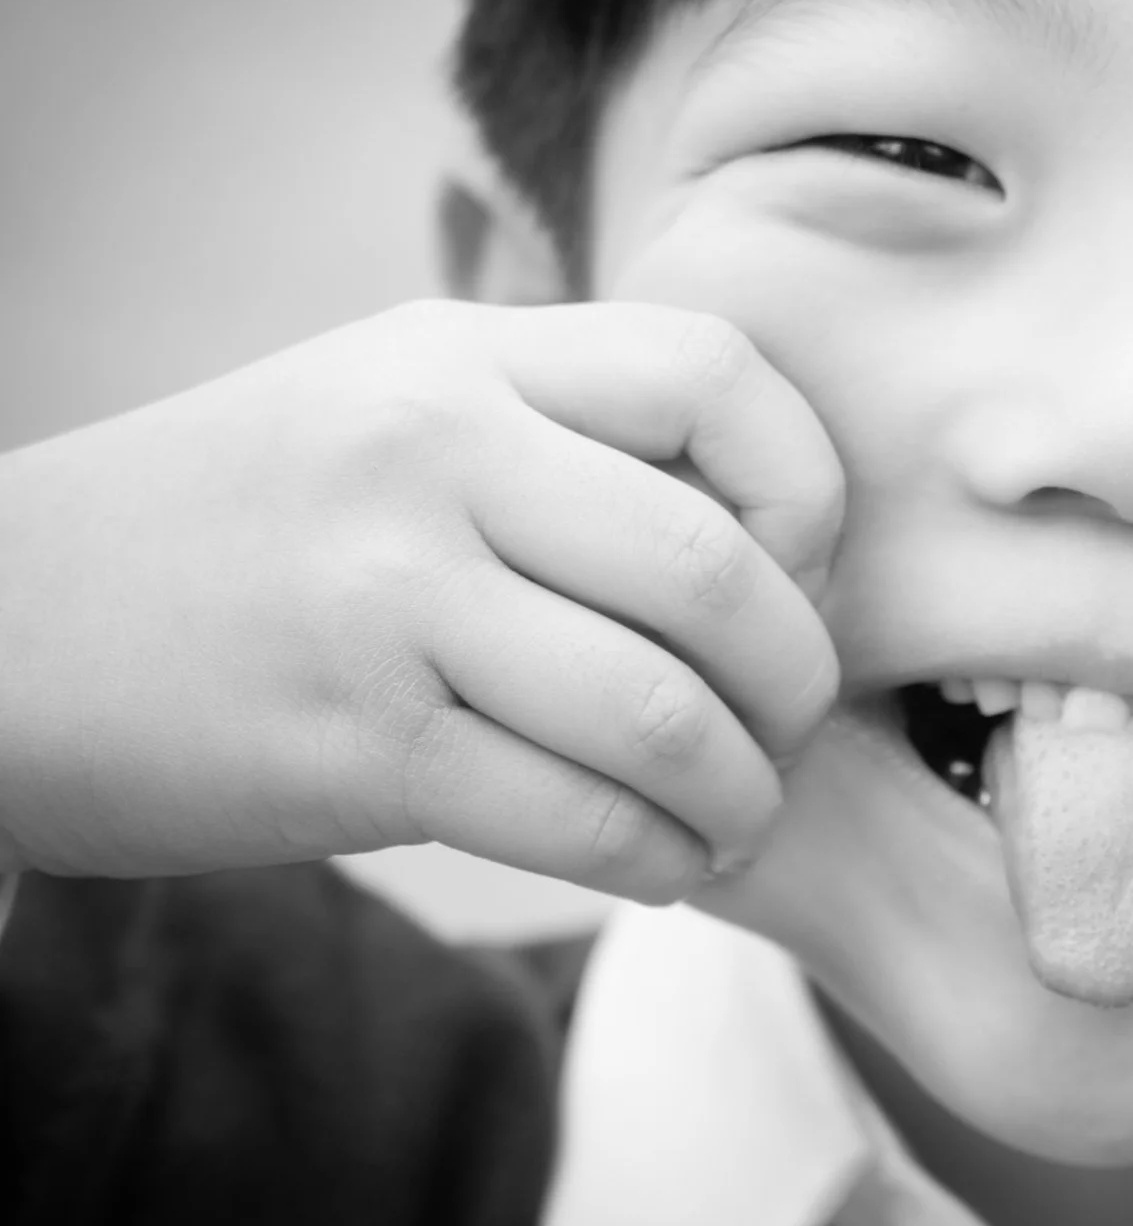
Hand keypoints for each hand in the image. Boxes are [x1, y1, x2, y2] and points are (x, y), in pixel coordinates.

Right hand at [0, 300, 841, 903]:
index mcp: (460, 358)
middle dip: (797, 677)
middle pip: (715, 568)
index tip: (793, 575)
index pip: (718, 379)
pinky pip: (575, 819)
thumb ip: (560, 427)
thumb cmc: (234, 526)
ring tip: (738, 817)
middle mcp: (434, 459)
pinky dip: (658, 861)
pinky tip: (665, 866)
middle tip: (789, 729)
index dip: (805, 490)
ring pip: (663, 714)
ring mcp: (387, 603)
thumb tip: (776, 526)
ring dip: (740, 793)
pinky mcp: (353, 749)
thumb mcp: (387, 400)